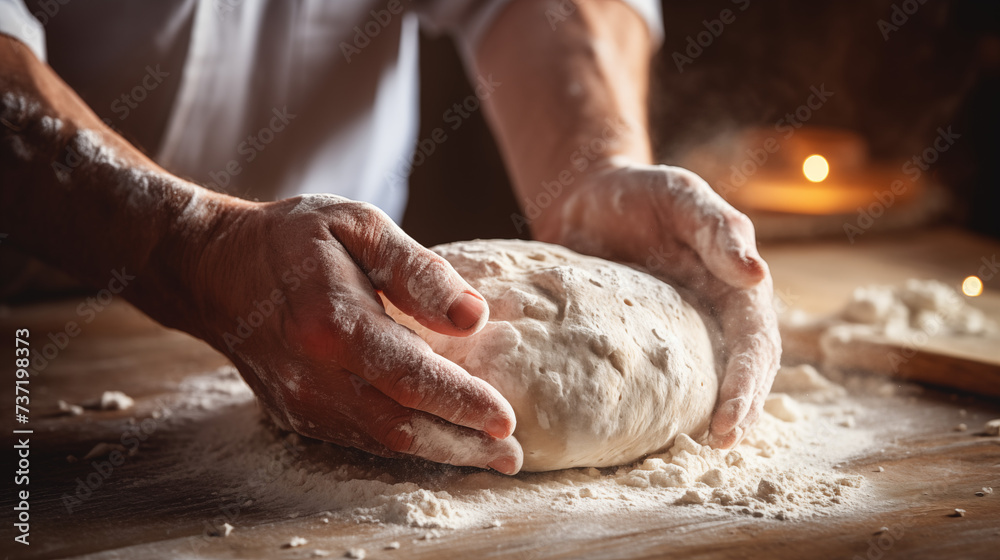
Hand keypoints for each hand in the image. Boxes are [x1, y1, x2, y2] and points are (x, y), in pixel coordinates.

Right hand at [183, 194, 522, 473]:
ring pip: (382, 443)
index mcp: (332, 322)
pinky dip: (405, 447)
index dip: (462, 402)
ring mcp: (301, 401)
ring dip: (440, 454)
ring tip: (489, 456)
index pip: (411, 376)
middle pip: (401, 427)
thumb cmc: (295, 239)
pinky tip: (439, 442)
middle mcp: (314, 373)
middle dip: (463, 446)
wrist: (217, 270)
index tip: (507, 418)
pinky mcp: (296, 414)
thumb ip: (418, 270)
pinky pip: (360, 440)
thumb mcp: (359, 225)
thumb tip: (474, 316)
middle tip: (511, 455)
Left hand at [536, 160, 780, 448]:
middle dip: (737, 410)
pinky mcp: (639, 340)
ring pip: (703, 380)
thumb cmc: (639, 191)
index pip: (755, 342)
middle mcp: (713, 313)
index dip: (747, 384)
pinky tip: (644, 433)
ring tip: (696, 449)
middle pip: (740, 371)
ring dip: (706, 415)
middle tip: (720, 444)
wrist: (584, 197)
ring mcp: (677, 330)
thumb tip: (755, 274)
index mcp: (733, 284)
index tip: (729, 420)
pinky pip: (657, 379)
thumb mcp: (679, 195)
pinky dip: (659, 406)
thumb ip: (716, 227)